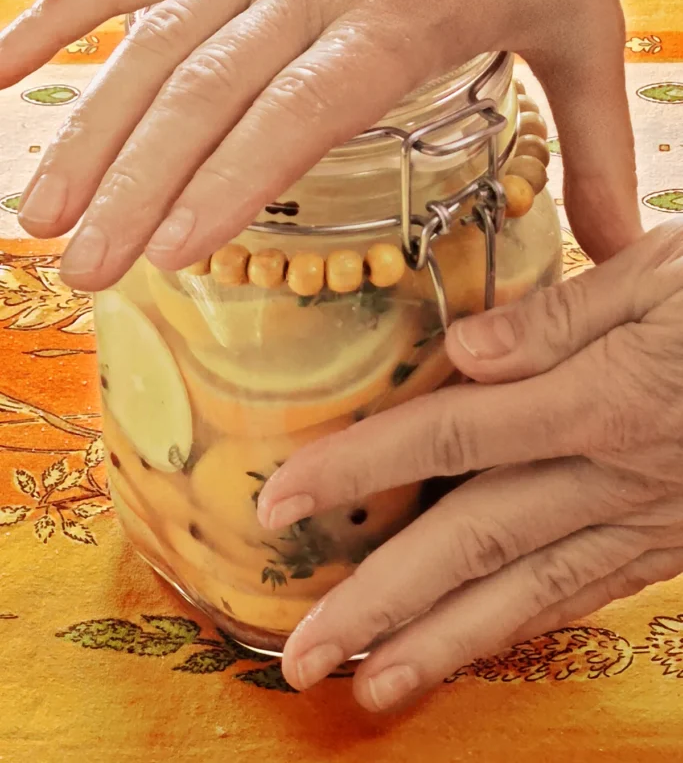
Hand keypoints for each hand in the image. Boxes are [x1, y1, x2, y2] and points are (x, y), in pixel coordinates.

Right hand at [2, 0, 638, 289]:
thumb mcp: (584, 28)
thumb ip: (593, 148)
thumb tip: (628, 254)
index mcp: (401, 15)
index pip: (295, 110)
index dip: (228, 181)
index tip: (166, 253)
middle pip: (203, 90)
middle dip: (135, 186)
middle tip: (80, 272)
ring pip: (150, 42)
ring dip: (88, 130)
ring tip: (37, 214)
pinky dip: (56, 15)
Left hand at [257, 222, 682, 711]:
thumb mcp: (668, 272)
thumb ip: (563, 316)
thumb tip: (465, 354)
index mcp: (604, 396)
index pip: (450, 437)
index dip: (359, 471)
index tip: (280, 499)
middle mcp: (618, 473)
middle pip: (476, 544)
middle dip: (382, 603)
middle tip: (304, 654)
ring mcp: (651, 519)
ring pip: (529, 594)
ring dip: (442, 644)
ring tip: (370, 686)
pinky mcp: (676, 540)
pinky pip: (588, 592)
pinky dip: (523, 628)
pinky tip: (476, 650)